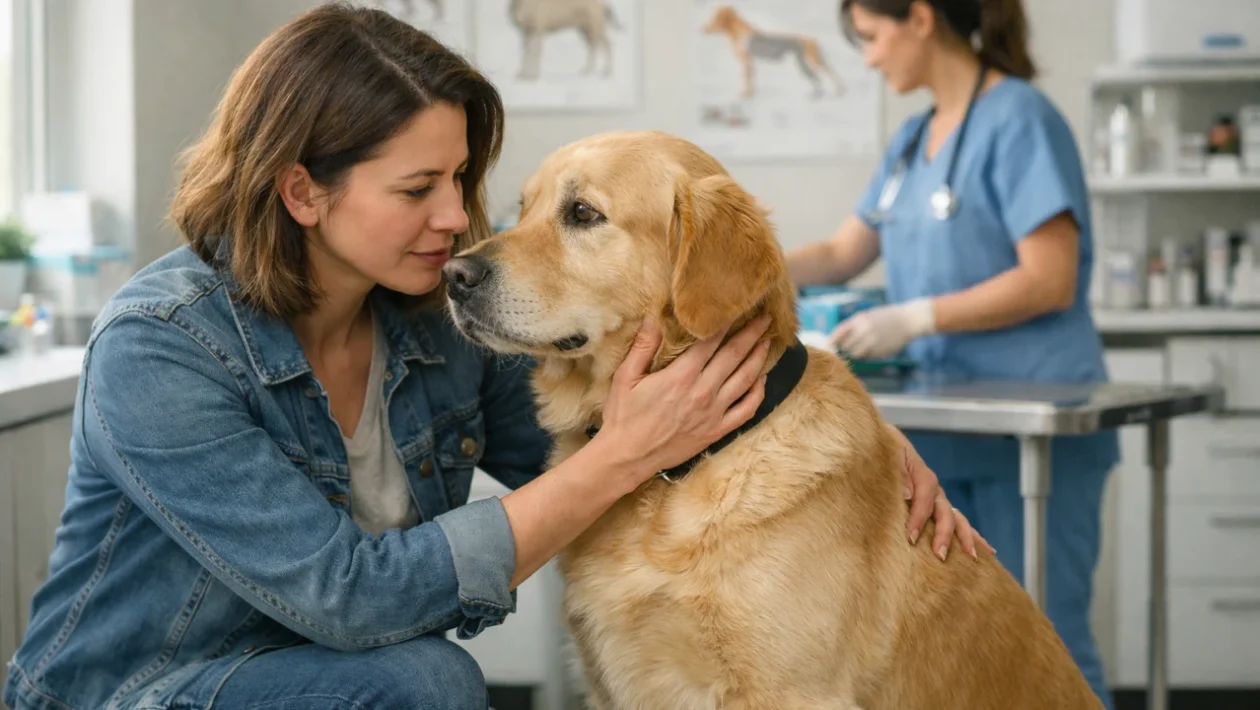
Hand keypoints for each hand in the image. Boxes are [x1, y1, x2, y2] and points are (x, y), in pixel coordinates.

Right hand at [596, 315, 771, 488]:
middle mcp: (703, 391)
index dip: (726, 321)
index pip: (711, 340)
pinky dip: (759, 392)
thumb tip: (653, 315)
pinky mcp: (718, 430)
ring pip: (746, 379)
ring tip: (767, 340)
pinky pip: (747, 409)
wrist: (627, 457)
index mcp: (681, 375)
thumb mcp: (625, 376)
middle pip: (735, 355)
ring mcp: (714, 412)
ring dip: (759, 357)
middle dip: (752, 333)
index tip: (736, 306)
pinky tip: (762, 378)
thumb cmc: (623, 416)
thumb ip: (643, 345)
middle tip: (765, 317)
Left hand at [830, 298, 934, 358]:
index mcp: (860, 319)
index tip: (827, 346)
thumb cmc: (886, 317)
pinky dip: (868, 354)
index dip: (831, 340)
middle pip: (846, 346)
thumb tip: (836, 339)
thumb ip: (853, 326)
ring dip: (857, 352)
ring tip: (866, 345)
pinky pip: (867, 357)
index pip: (839, 332)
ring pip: (856, 354)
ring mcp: (872, 342)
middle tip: (852, 345)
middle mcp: (864, 331)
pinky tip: (877, 346)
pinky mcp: (880, 351)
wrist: (908, 320)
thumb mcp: (868, 316)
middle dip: (846, 347)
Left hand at [890, 424, 994, 561]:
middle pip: (944, 511)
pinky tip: (988, 551)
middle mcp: (933, 487)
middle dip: (944, 534)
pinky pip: (957, 521)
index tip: (912, 538)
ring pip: (957, 518)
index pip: (924, 498)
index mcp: (921, 474)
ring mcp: (938, 497)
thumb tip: (906, 496)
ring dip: (964, 538)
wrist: (884, 444)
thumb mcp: (887, 461)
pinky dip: (972, 536)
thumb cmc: (882, 455)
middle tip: (939, 555)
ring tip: (971, 557)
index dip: (919, 518)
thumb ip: (895, 477)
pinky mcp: (939, 506)